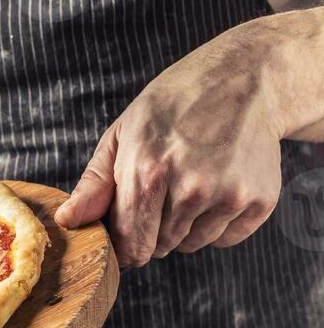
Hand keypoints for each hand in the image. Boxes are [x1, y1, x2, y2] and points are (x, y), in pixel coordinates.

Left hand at [55, 22, 286, 266]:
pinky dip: (217, 224)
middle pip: (160, 247)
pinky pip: (226, 239)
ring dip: (185, 228)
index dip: (124, 246)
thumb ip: (94, 184)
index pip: (130, 242)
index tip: (125, 235)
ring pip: (192, 244)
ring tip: (190, 184)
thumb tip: (67, 221)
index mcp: (149, 170)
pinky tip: (217, 186)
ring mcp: (229, 195)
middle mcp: (191, 187)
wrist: (243, 80)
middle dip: (152, 230)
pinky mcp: (259, 201)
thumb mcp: (122, 134)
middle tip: (162, 192)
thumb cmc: (174, 107)